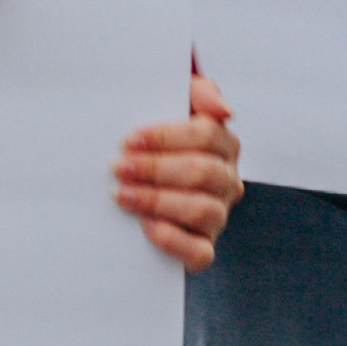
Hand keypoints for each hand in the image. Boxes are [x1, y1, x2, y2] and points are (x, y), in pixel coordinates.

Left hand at [116, 67, 240, 267]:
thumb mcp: (175, 104)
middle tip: (119, 167)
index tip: (129, 139)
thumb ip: (200, 93)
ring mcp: (218, 215)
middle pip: (203, 173)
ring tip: (123, 195)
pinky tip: (145, 226)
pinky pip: (200, 252)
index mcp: (224, 144)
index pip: (206, 136)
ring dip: (158, 201)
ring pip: (202, 210)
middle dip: (157, 169)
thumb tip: (223, 111)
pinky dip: (172, 240)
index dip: (167, 137)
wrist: (139, 172)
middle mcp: (227, 180)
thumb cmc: (156, 135)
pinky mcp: (202, 247)